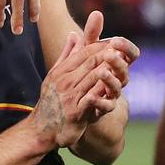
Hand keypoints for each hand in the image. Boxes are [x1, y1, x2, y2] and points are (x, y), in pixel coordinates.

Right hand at [32, 12, 137, 146]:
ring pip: (93, 77)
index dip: (101, 46)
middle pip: (90, 62)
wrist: (41, 130)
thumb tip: (73, 34)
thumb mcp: (55, 76)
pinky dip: (102, 92)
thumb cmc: (51, 101)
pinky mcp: (75, 112)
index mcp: (61, 71)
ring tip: (123, 64)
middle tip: (123, 48)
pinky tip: (113, 87)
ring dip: (109, 69)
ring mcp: (70, 96)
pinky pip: (92, 98)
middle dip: (108, 54)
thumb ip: (66, 55)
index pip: (84, 52)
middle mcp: (64, 81)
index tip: (115, 42)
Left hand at [79, 11, 138, 120]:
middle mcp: (119, 77)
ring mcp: (113, 93)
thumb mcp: (87, 51)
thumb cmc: (88, 70)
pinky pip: (106, 105)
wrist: (80, 99)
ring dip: (110, 79)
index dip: (126, 47)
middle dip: (118, 61)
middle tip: (109, 53)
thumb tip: (96, 13)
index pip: (131, 54)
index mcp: (118, 62)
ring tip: (102, 72)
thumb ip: (92, 34)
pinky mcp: (104, 107)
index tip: (116, 40)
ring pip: (117, 87)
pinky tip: (91, 96)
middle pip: (125, 69)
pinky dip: (100, 101)